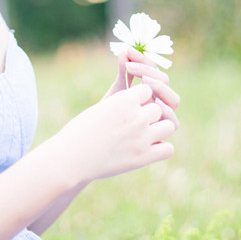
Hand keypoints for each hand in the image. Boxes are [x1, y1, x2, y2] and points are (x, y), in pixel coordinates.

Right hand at [56, 82, 175, 185]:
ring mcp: (142, 137)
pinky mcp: (143, 157)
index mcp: (125, 99)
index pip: (148, 90)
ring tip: (144, 135)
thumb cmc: (80, 130)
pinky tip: (148, 149)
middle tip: (134, 124)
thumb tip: (134, 81)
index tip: (131, 107)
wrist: (71, 158)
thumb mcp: (101, 106)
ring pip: (169, 125)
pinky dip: (161, 148)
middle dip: (149, 115)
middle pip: (158, 108)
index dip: (141, 99)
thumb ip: (121, 97)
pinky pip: (168, 149)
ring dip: (159, 129)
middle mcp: (136, 116)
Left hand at [106, 44, 179, 129]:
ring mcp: (163, 116)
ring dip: (160, 89)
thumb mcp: (117, 93)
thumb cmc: (111, 116)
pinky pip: (172, 121)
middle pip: (164, 81)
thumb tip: (124, 49)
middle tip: (132, 68)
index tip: (128, 51)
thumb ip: (123, 72)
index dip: (143, 59)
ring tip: (144, 82)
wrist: (103, 140)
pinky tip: (151, 105)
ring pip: (173, 100)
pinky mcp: (163, 132)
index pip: (153, 68)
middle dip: (151, 72)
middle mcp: (159, 100)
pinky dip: (165, 113)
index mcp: (150, 88)